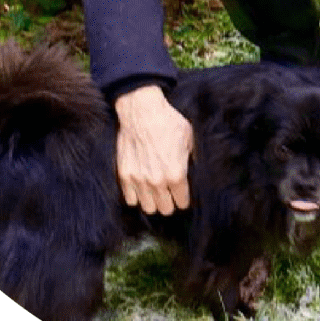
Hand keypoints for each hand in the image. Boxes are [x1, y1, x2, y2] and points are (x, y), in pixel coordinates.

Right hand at [114, 84, 192, 214]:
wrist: (142, 111)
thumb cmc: (168, 122)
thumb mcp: (189, 138)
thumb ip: (192, 158)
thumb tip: (194, 169)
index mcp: (176, 174)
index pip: (182, 202)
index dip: (184, 199)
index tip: (183, 194)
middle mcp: (158, 181)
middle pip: (165, 209)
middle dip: (170, 203)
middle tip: (170, 194)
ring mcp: (139, 180)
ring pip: (148, 208)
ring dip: (153, 202)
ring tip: (156, 193)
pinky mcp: (124, 175)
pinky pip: (130, 200)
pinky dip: (137, 196)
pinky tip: (142, 188)